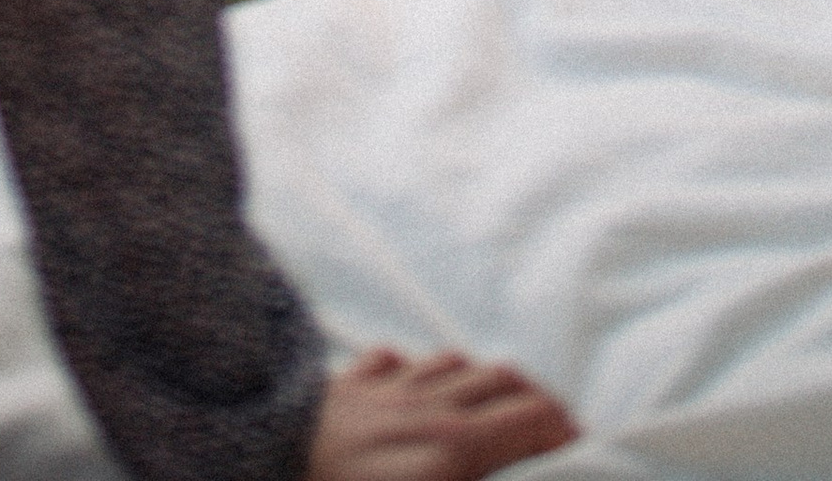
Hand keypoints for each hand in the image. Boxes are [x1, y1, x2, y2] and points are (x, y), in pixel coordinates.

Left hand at [306, 347, 578, 478]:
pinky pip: (388, 362)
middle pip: (500, 380)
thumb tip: (503, 471)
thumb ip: (472, 478)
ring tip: (493, 405)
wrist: (251, 468)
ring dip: (481, 381)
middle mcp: (424, 407)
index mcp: (451, 450)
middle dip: (537, 401)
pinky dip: (413, 372)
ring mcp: (378, 390)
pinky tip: (411, 387)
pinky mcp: (336, 389)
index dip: (565, 432)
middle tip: (551, 429)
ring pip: (450, 363)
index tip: (581, 450)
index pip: (532, 420)